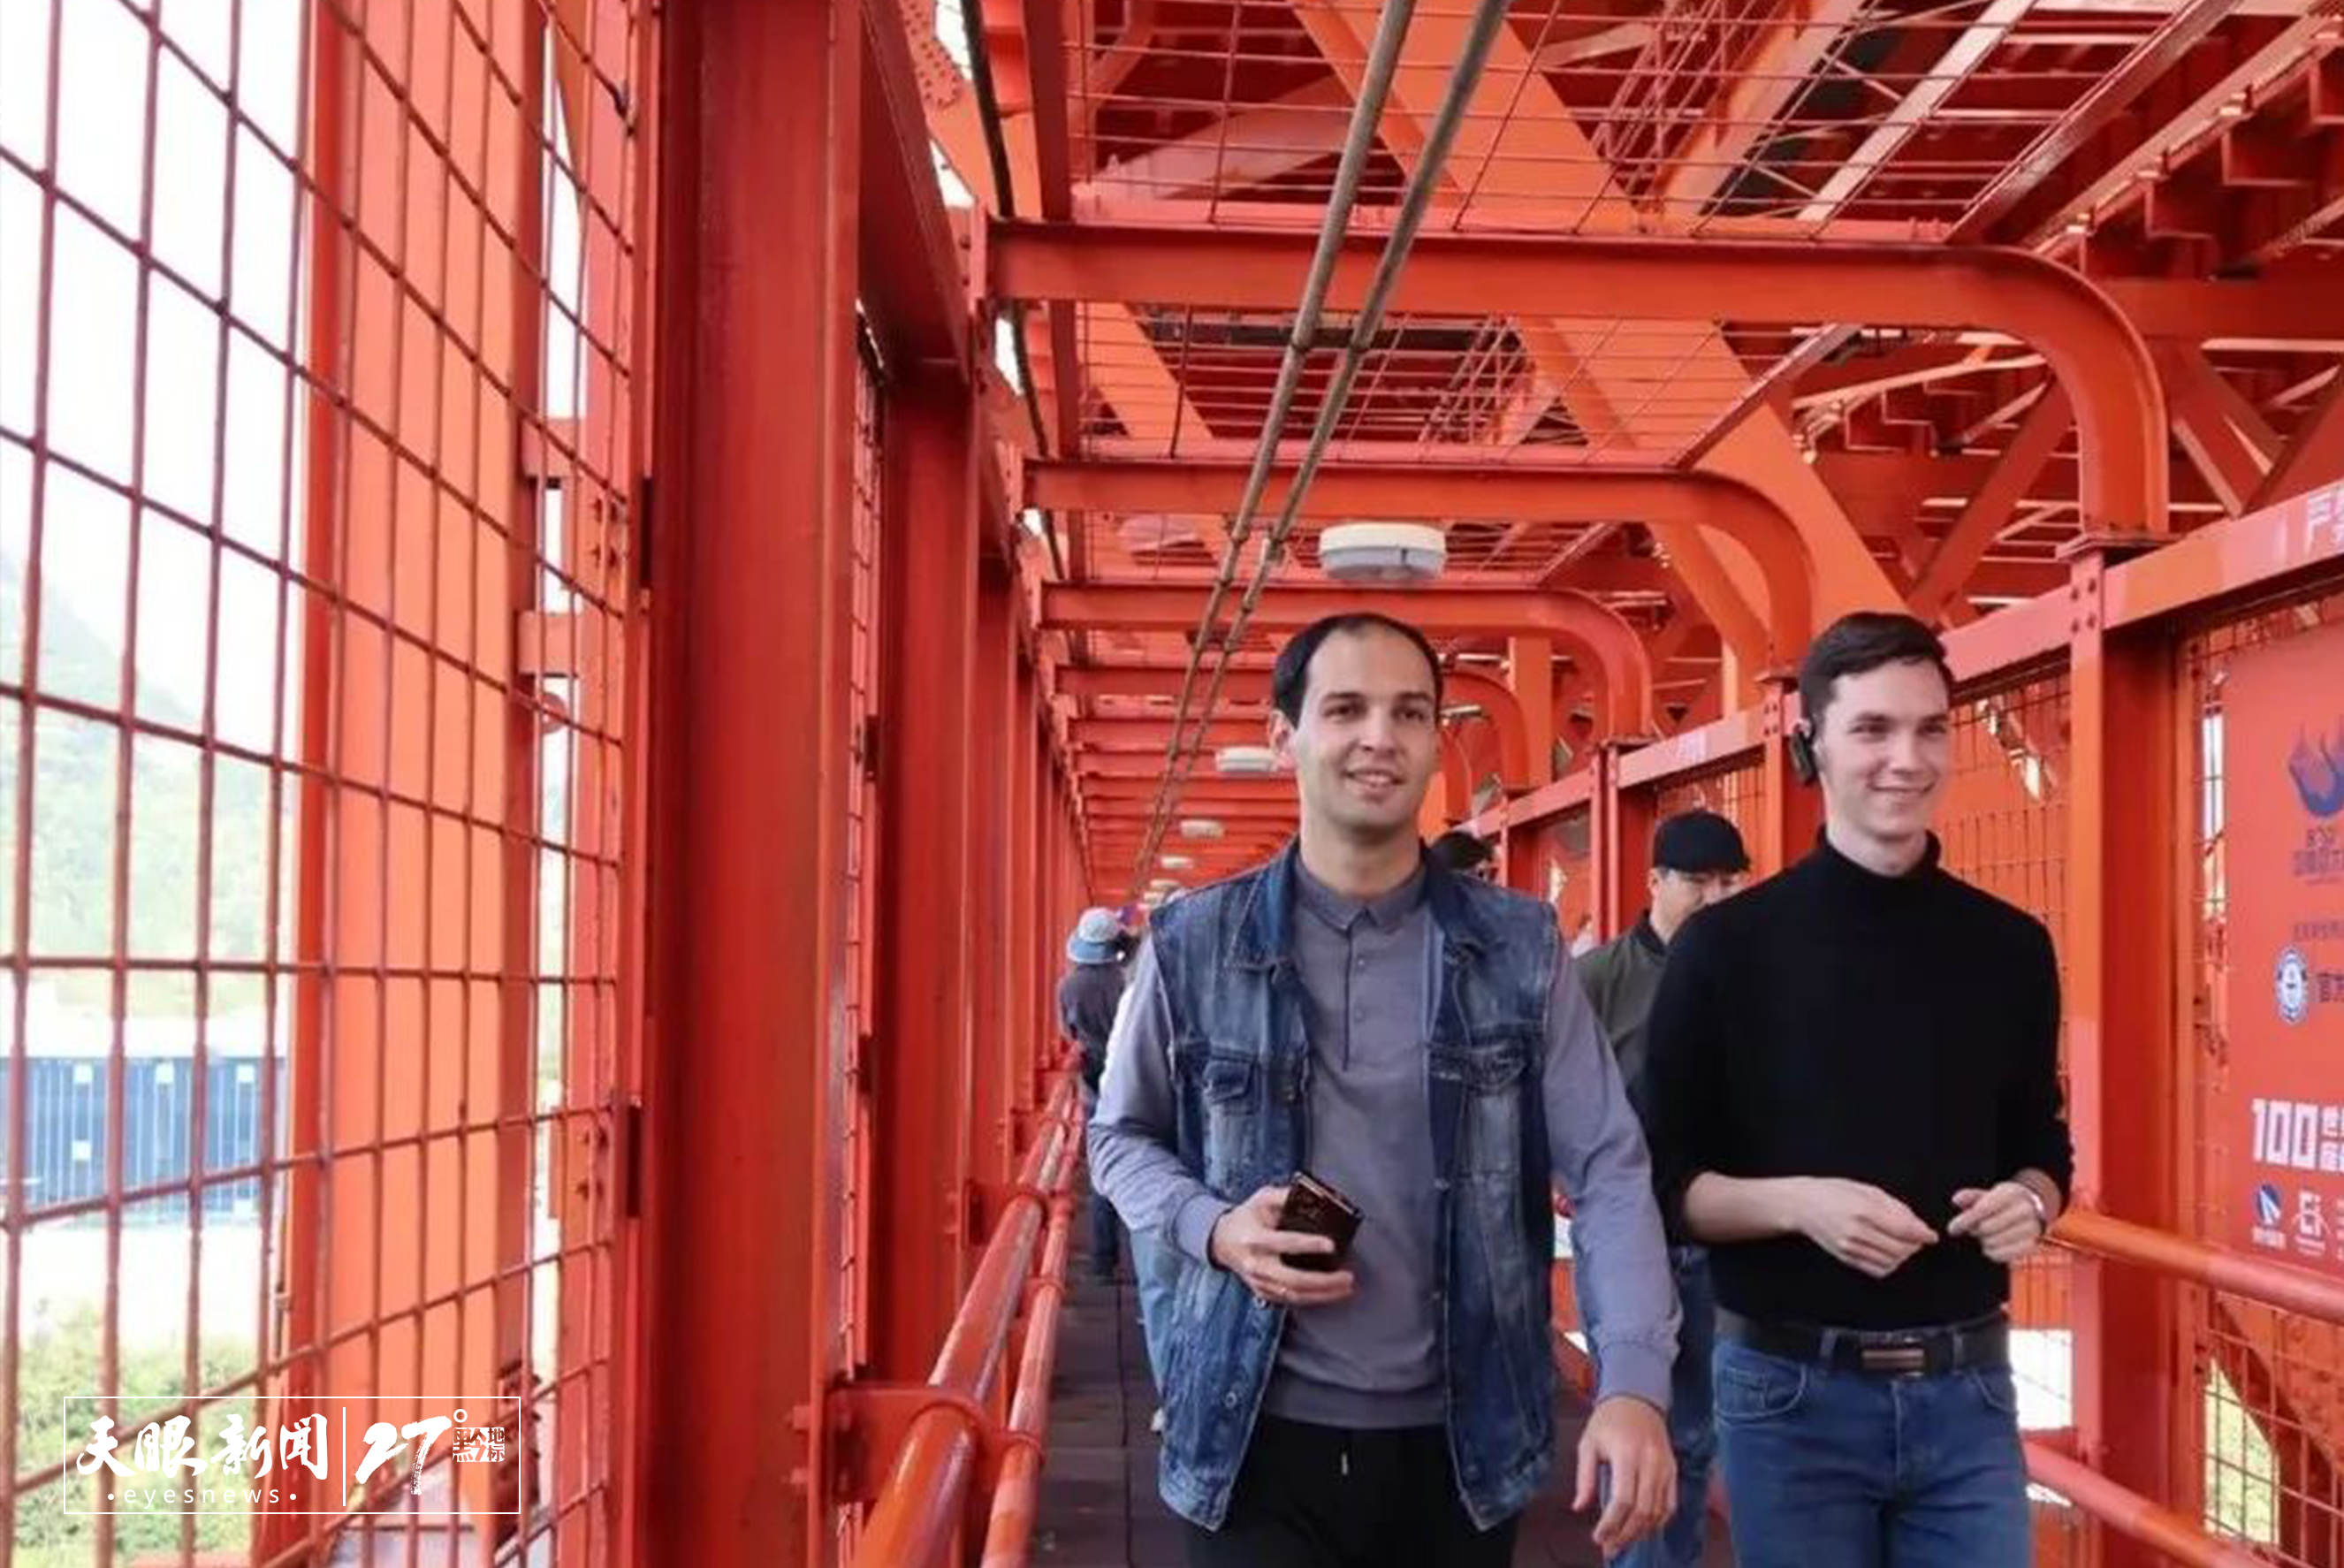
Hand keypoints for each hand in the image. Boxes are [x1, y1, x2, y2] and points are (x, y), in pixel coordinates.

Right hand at [1205, 1185, 1355, 1309]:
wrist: (1223, 1240)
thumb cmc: (1246, 1218)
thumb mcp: (1262, 1198)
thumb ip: (1285, 1195)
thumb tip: (1312, 1196)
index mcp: (1254, 1237)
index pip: (1284, 1243)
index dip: (1309, 1244)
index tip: (1331, 1245)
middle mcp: (1256, 1263)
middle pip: (1292, 1279)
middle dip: (1323, 1281)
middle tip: (1346, 1276)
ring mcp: (1259, 1281)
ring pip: (1294, 1295)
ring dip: (1323, 1295)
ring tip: (1345, 1288)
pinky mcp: (1263, 1292)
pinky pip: (1290, 1301)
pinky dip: (1312, 1299)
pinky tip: (1329, 1294)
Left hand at [1574, 1396, 1674, 1558]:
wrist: (1637, 1399)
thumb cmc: (1608, 1421)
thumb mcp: (1588, 1443)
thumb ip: (1585, 1478)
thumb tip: (1579, 1507)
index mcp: (1627, 1454)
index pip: (1623, 1500)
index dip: (1611, 1524)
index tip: (1598, 1538)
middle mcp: (1651, 1462)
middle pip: (1642, 1511)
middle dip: (1625, 1534)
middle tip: (1610, 1547)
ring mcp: (1665, 1467)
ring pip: (1658, 1511)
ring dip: (1641, 1532)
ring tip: (1623, 1542)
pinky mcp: (1673, 1470)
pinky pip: (1670, 1504)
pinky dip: (1658, 1521)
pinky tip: (1643, 1530)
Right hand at [1791, 1178, 1937, 1277]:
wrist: (1802, 1205)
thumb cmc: (1833, 1192)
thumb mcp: (1867, 1189)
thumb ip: (1895, 1207)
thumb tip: (1918, 1225)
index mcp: (1862, 1210)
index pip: (1903, 1230)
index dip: (1922, 1234)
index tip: (1931, 1235)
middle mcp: (1856, 1232)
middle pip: (1900, 1250)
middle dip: (1914, 1245)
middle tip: (1916, 1238)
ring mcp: (1849, 1248)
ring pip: (1891, 1263)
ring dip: (1903, 1256)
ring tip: (1902, 1244)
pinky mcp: (1846, 1258)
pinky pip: (1877, 1270)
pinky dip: (1889, 1265)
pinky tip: (1888, 1253)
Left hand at [1948, 1181, 2048, 1263]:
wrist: (2032, 1209)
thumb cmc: (2003, 1201)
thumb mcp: (1988, 1194)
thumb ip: (1971, 1197)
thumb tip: (1956, 1200)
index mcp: (2011, 1194)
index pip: (1983, 1209)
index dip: (1965, 1220)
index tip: (1952, 1229)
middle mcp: (2024, 1210)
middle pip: (1986, 1228)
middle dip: (1975, 1230)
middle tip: (1974, 1229)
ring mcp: (2031, 1228)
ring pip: (1993, 1242)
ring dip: (1983, 1241)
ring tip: (1985, 1235)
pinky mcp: (2031, 1245)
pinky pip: (2003, 1255)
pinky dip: (1992, 1253)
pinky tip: (1990, 1246)